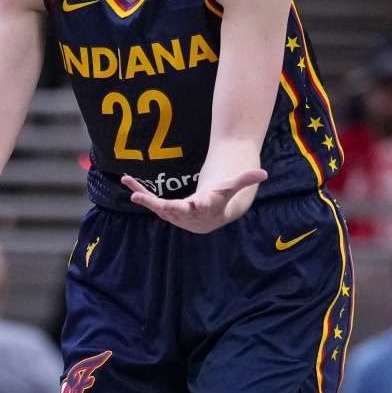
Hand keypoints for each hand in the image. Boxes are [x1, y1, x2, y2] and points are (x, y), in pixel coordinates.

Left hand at [121, 169, 266, 233]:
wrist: (210, 219)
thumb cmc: (220, 199)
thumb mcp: (231, 188)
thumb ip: (244, 180)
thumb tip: (263, 173)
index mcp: (202, 209)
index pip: (196, 209)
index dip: (190, 208)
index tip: (187, 204)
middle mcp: (185, 215)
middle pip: (169, 209)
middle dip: (154, 204)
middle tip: (139, 197)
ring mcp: (173, 214)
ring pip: (155, 205)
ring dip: (141, 195)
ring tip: (128, 182)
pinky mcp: (164, 210)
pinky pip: (150, 201)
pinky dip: (139, 192)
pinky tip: (127, 181)